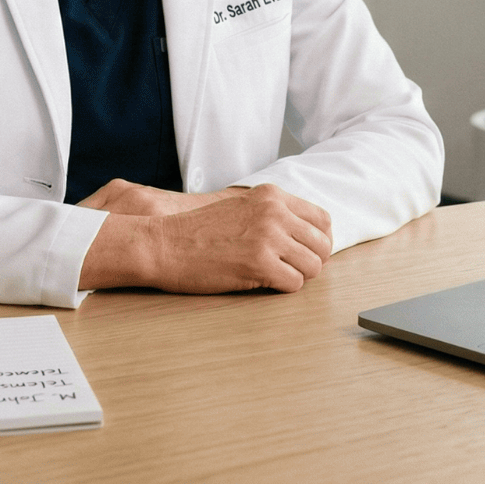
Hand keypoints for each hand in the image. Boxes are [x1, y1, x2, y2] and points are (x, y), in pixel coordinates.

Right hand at [78, 183, 332, 294]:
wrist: (162, 244)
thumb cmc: (196, 232)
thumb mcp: (239, 208)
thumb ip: (272, 214)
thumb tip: (306, 236)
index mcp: (271, 196)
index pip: (322, 220)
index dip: (317, 241)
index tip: (304, 253)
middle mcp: (274, 212)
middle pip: (322, 245)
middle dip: (310, 262)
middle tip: (289, 270)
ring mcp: (268, 236)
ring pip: (313, 266)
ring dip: (297, 276)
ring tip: (272, 277)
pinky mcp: (259, 263)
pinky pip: (294, 284)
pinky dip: (282, 289)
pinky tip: (261, 283)